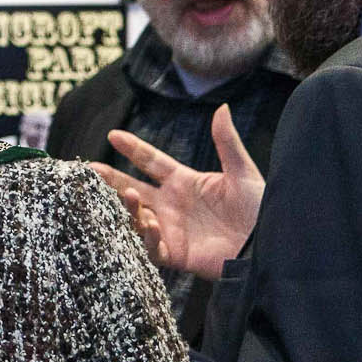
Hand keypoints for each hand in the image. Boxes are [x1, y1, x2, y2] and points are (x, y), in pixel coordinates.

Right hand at [89, 104, 264, 280]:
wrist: (270, 245)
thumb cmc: (260, 209)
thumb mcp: (243, 173)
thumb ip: (227, 142)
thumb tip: (222, 107)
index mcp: (185, 182)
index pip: (151, 162)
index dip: (133, 148)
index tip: (112, 134)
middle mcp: (172, 204)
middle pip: (134, 188)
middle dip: (111, 179)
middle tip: (91, 170)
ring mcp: (171, 230)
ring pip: (137, 217)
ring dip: (128, 206)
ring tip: (126, 194)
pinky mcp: (177, 254)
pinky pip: (152, 248)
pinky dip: (147, 237)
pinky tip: (151, 223)